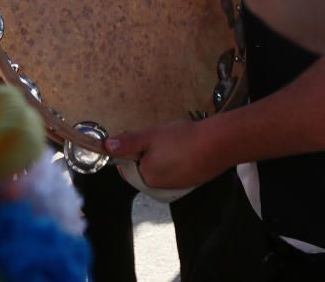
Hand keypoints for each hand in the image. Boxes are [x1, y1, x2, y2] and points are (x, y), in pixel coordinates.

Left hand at [105, 118, 223, 188]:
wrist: (218, 144)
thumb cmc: (182, 139)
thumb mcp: (149, 136)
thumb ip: (127, 143)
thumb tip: (106, 147)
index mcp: (146, 179)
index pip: (127, 168)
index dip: (130, 150)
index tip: (140, 137)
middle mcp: (159, 189)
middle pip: (143, 168)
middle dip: (147, 152)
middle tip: (159, 137)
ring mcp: (176, 187)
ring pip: (159, 168)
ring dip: (161, 155)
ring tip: (173, 140)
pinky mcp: (189, 183)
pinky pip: (174, 170)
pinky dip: (175, 160)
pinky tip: (183, 148)